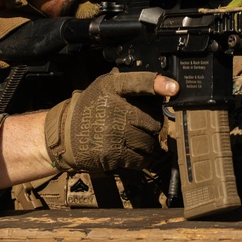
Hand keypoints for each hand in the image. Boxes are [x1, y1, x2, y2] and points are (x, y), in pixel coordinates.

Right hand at [44, 69, 177, 172]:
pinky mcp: (113, 155)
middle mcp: (114, 110)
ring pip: (150, 142)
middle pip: (154, 120)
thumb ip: (132, 84)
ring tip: (137, 138)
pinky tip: (134, 151)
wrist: (66, 133)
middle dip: (154, 125)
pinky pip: (141, 159)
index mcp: (112, 88)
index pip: (140, 82)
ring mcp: (114, 134)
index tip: (174, 88)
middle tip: (144, 125)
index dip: (158, 84)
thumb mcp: (107, 86)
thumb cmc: (92, 108)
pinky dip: (143, 158)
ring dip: (150, 143)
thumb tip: (165, 86)